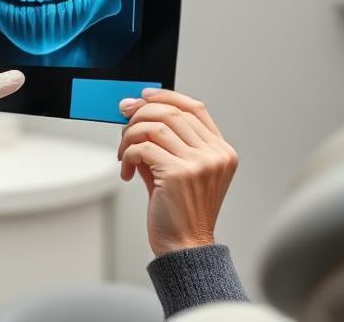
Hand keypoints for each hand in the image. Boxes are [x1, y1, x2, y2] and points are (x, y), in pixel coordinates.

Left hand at [117, 89, 237, 256]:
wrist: (185, 247)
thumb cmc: (180, 213)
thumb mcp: (178, 172)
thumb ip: (165, 144)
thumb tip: (136, 115)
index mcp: (221, 151)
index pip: (195, 108)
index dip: (167, 96)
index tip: (144, 95)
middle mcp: (215, 154)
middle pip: (171, 113)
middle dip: (140, 113)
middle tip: (122, 119)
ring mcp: (199, 163)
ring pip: (154, 127)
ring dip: (130, 135)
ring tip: (124, 153)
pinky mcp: (178, 173)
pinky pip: (142, 148)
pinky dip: (127, 155)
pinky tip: (127, 171)